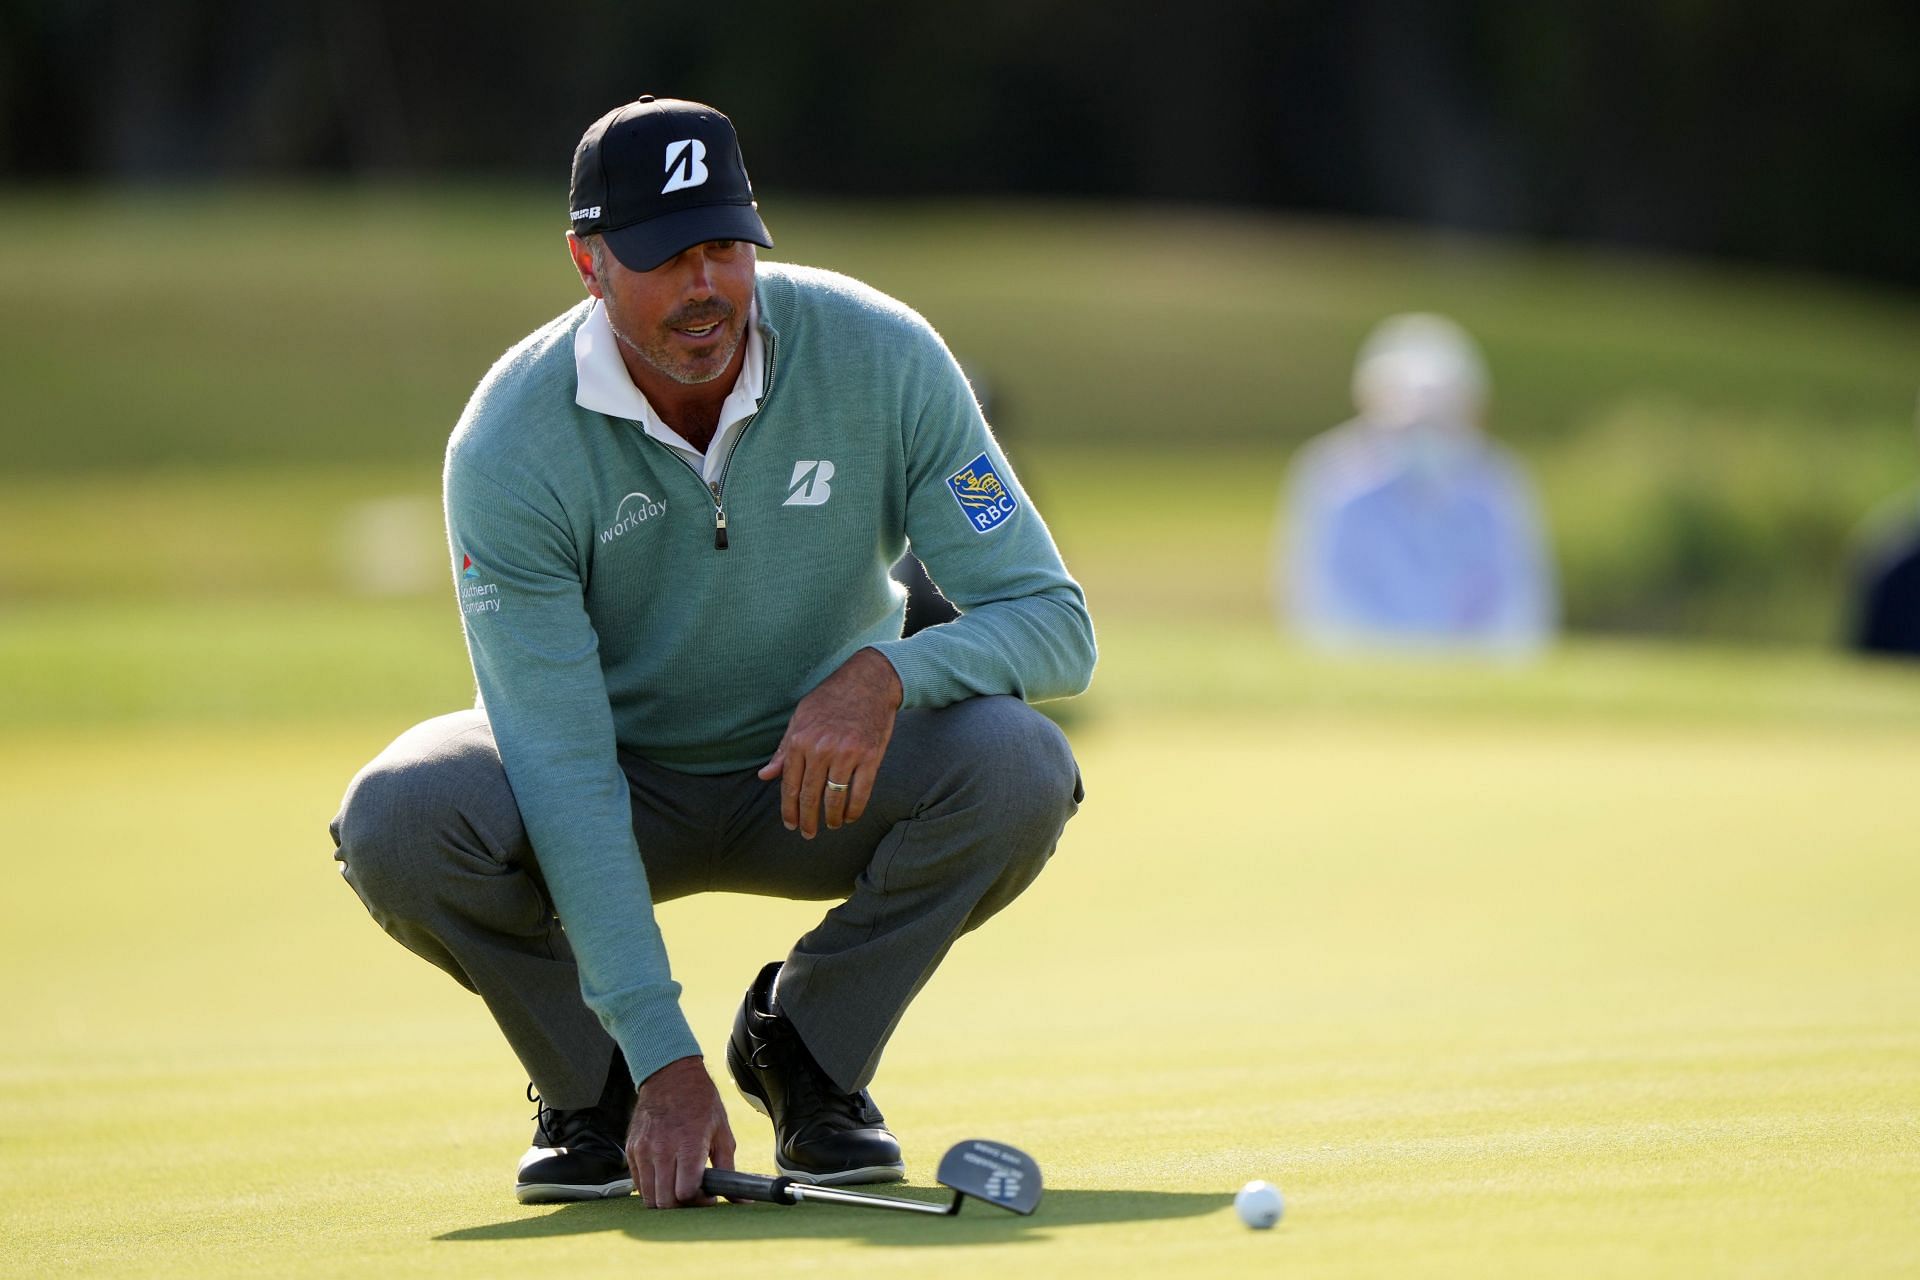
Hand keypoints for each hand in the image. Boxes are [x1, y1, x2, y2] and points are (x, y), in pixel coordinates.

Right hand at [626, 1056, 735, 1207]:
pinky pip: (638, 1183)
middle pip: (665, 1202)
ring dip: (665, 1199)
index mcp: (688, 1145)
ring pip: (648, 1197)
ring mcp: (643, 1151)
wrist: (670, 1076)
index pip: (686, 1193)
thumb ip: (728, 1168)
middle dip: (682, 1206)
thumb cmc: (700, 1102)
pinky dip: (651, 1186)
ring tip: (678, 1185)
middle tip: (693, 1194)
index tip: (708, 1195)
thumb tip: (740, 1199)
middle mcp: (662, 1150)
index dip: (699, 1201)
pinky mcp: (632, 1150)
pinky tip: (665, 1174)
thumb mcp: (722, 1132)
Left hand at [757, 647, 902, 838]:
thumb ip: (784, 750)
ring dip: (832, 818)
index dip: (789, 809)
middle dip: (808, 819)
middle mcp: (821, 748)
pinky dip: (854, 809)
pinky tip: (850, 817)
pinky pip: (861, 792)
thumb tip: (765, 776)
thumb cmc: (831, 699)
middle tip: (808, 834)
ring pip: (835, 798)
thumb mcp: (800, 718)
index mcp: (800, 740)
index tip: (790, 824)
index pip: (790, 784)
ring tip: (832, 826)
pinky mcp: (871, 756)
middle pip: (811, 795)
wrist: (869, 681)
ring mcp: (847, 753)